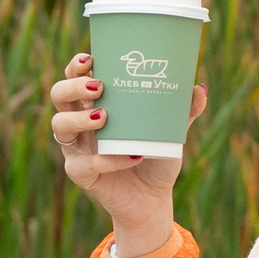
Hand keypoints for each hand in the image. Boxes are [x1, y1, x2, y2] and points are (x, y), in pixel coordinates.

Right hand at [49, 52, 207, 257]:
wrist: (153, 198)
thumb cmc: (156, 156)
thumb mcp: (172, 131)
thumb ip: (184, 111)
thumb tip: (199, 88)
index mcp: (95, 103)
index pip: (75, 76)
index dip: (76, 65)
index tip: (91, 58)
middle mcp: (80, 122)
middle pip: (59, 95)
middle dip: (74, 86)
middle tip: (100, 87)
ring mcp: (77, 148)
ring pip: (60, 125)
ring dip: (79, 118)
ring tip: (104, 117)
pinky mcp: (80, 173)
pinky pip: (87, 164)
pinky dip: (110, 159)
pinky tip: (133, 156)